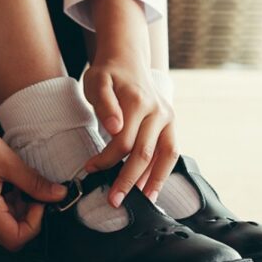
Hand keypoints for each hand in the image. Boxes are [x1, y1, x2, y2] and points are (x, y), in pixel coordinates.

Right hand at [0, 106, 67, 250]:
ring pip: (2, 226)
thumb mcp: (8, 161)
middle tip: (34, 191)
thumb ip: (35, 183)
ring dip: (17, 210)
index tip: (40, 200)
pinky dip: (6, 205)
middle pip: (9, 236)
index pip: (16, 239)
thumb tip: (59, 195)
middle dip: (28, 217)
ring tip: (20, 183)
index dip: (35, 223)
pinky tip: (9, 182)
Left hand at [80, 52, 177, 208]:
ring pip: (165, 155)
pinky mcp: (171, 124)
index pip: (123, 142)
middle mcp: (158, 111)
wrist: (127, 59)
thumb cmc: (108, 73)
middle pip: (144, 153)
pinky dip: (163, 171)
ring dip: (154, 181)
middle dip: (128, 180)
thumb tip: (115, 128)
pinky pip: (170, 152)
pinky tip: (152, 188)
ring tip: (143, 202)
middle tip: (114, 201)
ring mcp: (168, 118)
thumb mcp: (97, 81)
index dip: (106, 160)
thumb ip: (104, 104)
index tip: (90, 170)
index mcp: (138, 102)